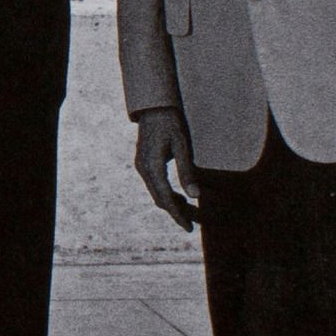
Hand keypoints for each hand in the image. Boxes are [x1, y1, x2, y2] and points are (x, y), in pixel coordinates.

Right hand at [134, 106, 200, 230]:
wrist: (154, 107)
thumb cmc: (171, 124)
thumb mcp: (182, 147)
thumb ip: (187, 172)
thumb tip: (194, 196)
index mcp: (152, 167)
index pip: (166, 198)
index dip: (178, 214)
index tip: (188, 227)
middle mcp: (143, 169)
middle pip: (159, 199)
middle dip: (175, 213)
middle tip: (191, 224)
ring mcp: (141, 167)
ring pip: (156, 193)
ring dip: (171, 204)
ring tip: (188, 212)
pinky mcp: (143, 163)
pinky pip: (154, 185)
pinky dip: (166, 194)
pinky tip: (178, 196)